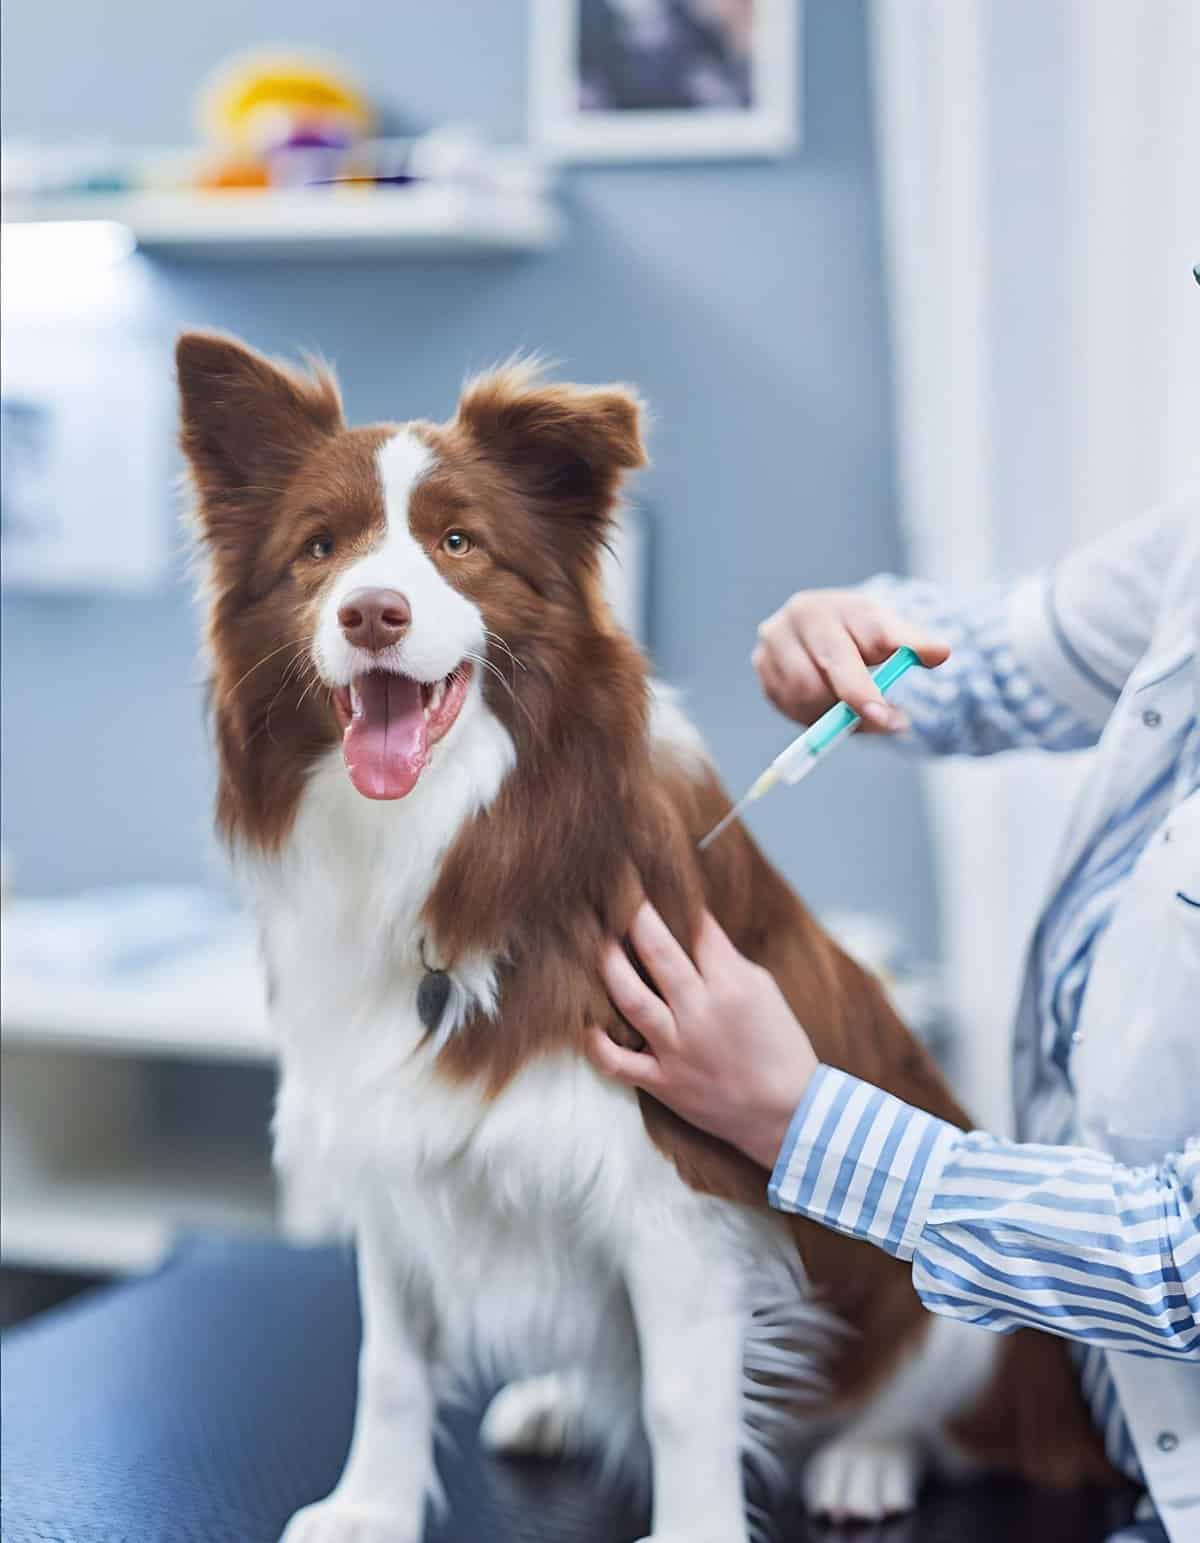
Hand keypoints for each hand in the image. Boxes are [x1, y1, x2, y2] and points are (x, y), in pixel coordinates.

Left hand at [586, 901, 818, 1171]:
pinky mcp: (662, 1082)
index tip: (653, 881)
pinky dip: (595, 1043)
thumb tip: (692, 930)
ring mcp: (677, 1048)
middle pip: (658, 951)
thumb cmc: (780, 1047)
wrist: (787, 1115)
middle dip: (635, 916)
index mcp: (732, 985)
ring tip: (597, 940)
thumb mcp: (764, 991)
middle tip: (616, 892)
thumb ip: (726, 960)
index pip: (696, 929)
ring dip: (609, 964)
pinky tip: (584, 1021)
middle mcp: (700, 1012)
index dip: (675, 902)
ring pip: (630, 997)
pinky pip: (617, 1062)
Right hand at [752, 589, 949, 728]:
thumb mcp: (892, 636)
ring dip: (831, 712)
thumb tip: (941, 651)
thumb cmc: (862, 639)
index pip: (872, 636)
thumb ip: (914, 645)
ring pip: (805, 691)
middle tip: (882, 722)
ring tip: (850, 712)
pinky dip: (809, 715)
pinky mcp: (761, 663)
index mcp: (844, 602)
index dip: (887, 672)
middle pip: (832, 665)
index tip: (893, 711)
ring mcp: (776, 637)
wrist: (824, 632)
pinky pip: (787, 704)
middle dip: (858, 700)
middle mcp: (803, 613)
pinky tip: (824, 708)